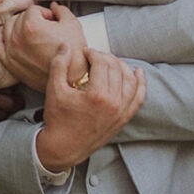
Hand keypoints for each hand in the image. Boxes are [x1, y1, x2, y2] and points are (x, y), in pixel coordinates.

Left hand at [0, 3, 87, 89]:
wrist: (71, 80)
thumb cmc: (73, 54)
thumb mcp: (72, 25)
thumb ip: (61, 10)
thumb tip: (54, 6)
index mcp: (31, 25)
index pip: (33, 9)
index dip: (46, 13)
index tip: (52, 20)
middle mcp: (17, 37)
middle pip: (20, 17)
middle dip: (33, 19)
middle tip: (44, 27)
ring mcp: (12, 51)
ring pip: (7, 28)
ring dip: (18, 26)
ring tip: (31, 31)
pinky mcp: (10, 62)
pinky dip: (2, 37)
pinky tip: (11, 36)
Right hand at [34, 47, 144, 172]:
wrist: (64, 148)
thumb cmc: (58, 119)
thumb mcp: (54, 89)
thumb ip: (59, 64)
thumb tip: (66, 46)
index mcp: (97, 95)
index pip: (102, 63)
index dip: (93, 53)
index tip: (85, 53)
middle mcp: (113, 103)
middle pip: (116, 69)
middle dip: (105, 58)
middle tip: (94, 57)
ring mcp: (121, 112)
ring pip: (130, 80)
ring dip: (122, 66)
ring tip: (111, 62)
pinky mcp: (123, 119)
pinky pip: (138, 98)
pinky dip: (140, 84)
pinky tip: (138, 73)